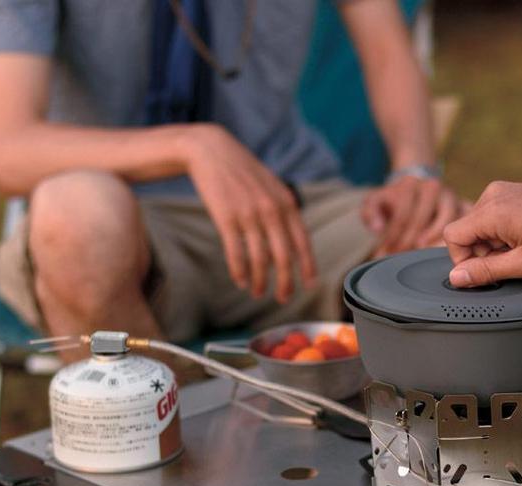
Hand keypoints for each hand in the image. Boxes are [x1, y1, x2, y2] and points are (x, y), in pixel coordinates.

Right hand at [183, 124, 314, 302]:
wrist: (211, 151)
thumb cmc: (242, 172)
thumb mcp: (271, 187)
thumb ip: (282, 212)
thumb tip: (287, 244)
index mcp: (286, 203)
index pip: (302, 242)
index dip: (308, 266)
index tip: (310, 285)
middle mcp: (271, 210)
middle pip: (283, 257)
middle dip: (285, 283)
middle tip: (283, 298)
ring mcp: (249, 215)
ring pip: (259, 260)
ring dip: (259, 281)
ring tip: (257, 293)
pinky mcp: (226, 218)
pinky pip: (236, 253)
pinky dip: (239, 271)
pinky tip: (240, 281)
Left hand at [361, 175, 462, 256]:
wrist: (415, 185)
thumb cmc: (395, 199)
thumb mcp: (375, 201)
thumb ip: (370, 213)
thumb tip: (378, 227)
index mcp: (409, 185)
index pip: (402, 216)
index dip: (394, 237)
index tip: (388, 252)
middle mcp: (432, 187)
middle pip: (420, 220)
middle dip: (408, 243)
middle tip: (401, 257)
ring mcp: (450, 196)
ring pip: (445, 222)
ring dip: (432, 242)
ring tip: (422, 254)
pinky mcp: (464, 204)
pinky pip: (464, 223)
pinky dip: (458, 236)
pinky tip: (449, 250)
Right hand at [443, 177, 521, 286]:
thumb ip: (487, 272)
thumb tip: (457, 278)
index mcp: (492, 211)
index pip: (452, 236)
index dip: (464, 260)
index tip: (487, 271)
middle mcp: (492, 196)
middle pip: (466, 232)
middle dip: (484, 253)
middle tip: (514, 262)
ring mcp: (502, 191)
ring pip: (480, 227)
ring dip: (495, 245)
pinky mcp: (511, 191)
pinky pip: (493, 217)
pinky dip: (504, 233)